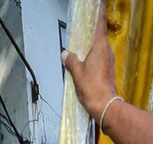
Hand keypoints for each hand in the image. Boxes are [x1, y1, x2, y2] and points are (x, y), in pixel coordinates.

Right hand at [61, 0, 116, 121]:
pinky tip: (84, 60)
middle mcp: (106, 53)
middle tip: (88, 23)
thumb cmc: (92, 87)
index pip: (100, 25)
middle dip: (94, 30)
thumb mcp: (77, 72)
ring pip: (98, 48)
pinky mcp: (106, 70)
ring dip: (91, 45)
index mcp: (100, 48)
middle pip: (100, 36)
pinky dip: (91, 56)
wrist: (103, 104)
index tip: (100, 4)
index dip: (100, 13)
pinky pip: (98, 58)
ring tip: (82, 43)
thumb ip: (70, 60)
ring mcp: (107, 61)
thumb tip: (65, 54)